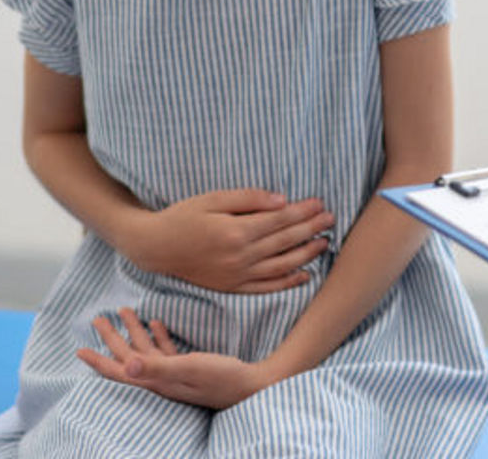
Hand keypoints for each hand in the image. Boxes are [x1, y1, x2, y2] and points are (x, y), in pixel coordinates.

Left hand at [78, 308, 276, 409]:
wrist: (252, 385)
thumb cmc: (221, 378)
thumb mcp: (188, 369)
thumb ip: (157, 367)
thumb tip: (126, 365)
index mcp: (156, 381)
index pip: (121, 371)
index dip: (99, 361)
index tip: (80, 350)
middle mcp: (162, 378)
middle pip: (129, 357)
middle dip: (112, 338)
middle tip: (98, 318)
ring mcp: (176, 373)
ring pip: (147, 350)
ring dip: (134, 331)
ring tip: (123, 310)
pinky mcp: (190, 367)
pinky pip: (167, 350)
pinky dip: (159, 335)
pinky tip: (156, 322)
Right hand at [120, 189, 334, 293]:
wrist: (156, 247)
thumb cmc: (183, 217)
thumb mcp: (212, 199)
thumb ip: (248, 199)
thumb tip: (282, 201)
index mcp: (236, 232)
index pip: (280, 220)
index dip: (303, 211)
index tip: (320, 203)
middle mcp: (240, 257)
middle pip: (285, 241)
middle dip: (311, 229)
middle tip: (331, 219)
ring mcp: (237, 275)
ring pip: (281, 266)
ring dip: (306, 254)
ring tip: (325, 243)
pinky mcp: (232, 287)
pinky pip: (267, 287)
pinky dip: (288, 282)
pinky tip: (305, 274)